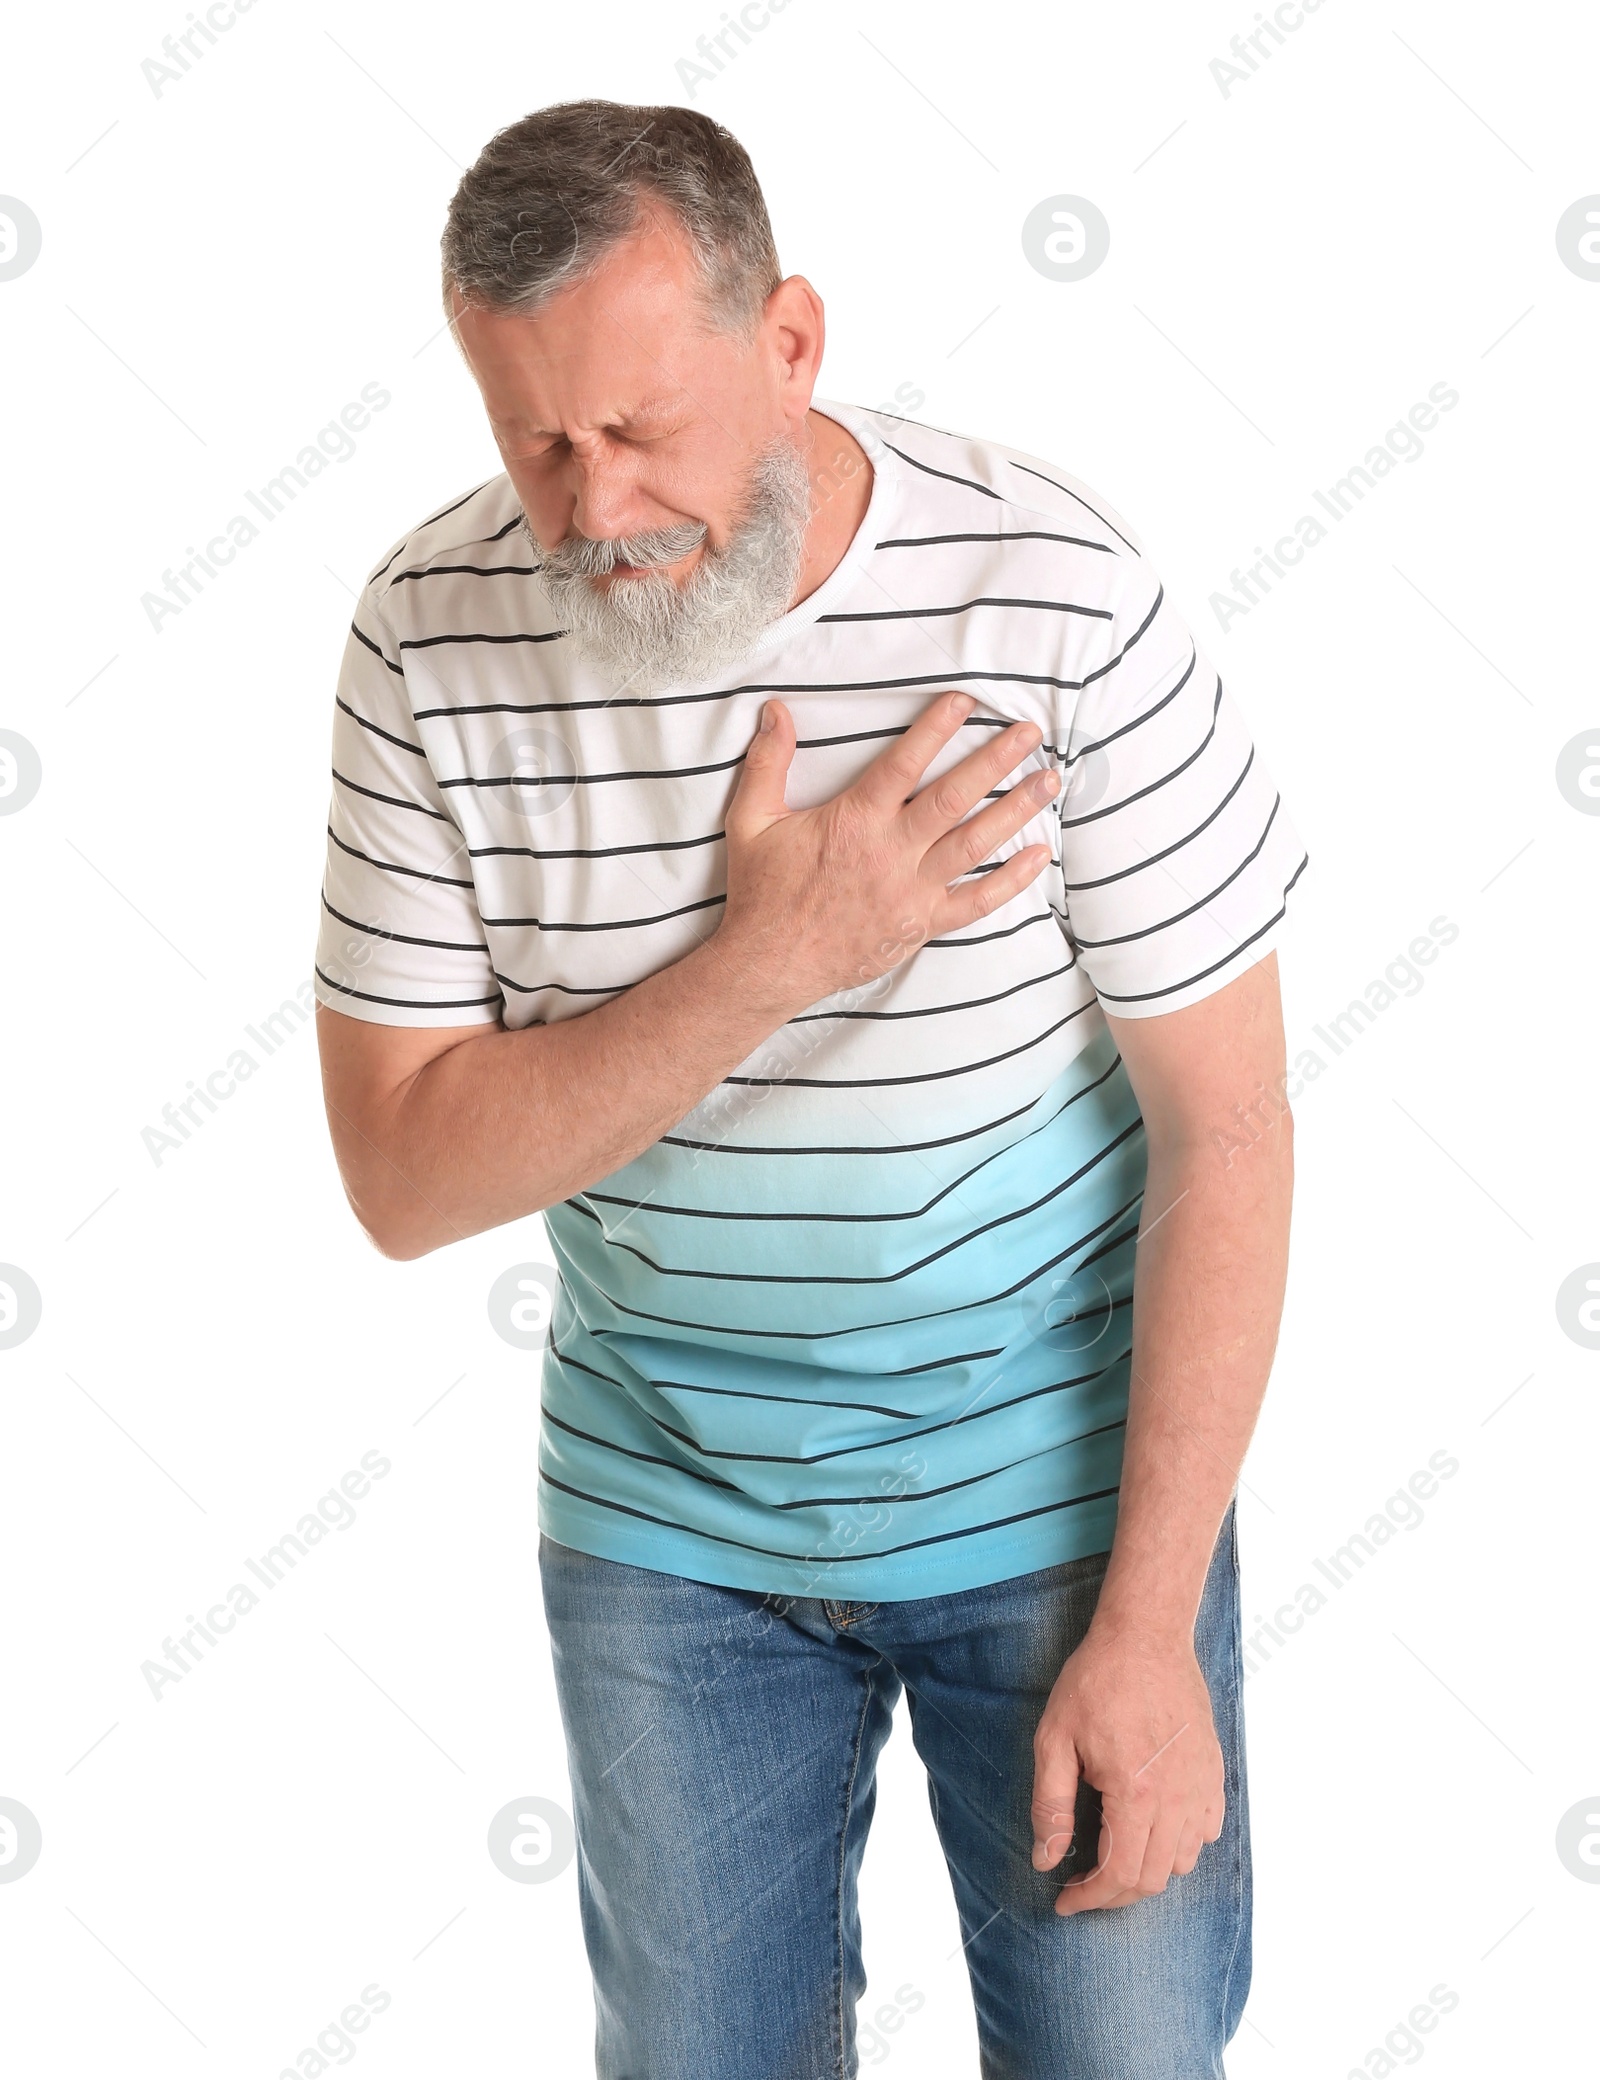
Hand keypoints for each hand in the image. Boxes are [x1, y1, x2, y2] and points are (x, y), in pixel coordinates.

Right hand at [718, 690, 1057, 1014]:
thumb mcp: (752, 820)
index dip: (936, 728)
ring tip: (1048, 781)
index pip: (904, 763)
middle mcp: (890, 852)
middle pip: (954, 798)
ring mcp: (911, 891)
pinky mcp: (921, 925)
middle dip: (995, 761)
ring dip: (1015, 810)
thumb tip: (775, 709)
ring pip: (974, 843)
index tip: (966, 701)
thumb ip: (767, 762)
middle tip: (1029, 732)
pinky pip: (976, 902)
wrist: (769, 964)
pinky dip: (1011, 881)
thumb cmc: (762, 892)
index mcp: (854, 821)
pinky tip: (1039, 855)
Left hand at [1030, 1623, 1224, 1914]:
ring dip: (1148, 1872)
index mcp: (1136, 1793)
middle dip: (1114, 1894)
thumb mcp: (1055, 1739)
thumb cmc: (1095, 1681)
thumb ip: (1051, 1805)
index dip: (1090, 1899)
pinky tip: (1151, 1830)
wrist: (1145, 1635)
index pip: (1120, 1876)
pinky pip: (1207, 1831)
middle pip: (1153, 1878)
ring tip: (1113, 1857)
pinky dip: (1181, 1846)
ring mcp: (1201, 1785)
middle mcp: (1178, 1798)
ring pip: (1184, 1861)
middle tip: (1083, 1884)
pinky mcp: (1213, 1771)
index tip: (1065, 1901)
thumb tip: (1046, 1860)